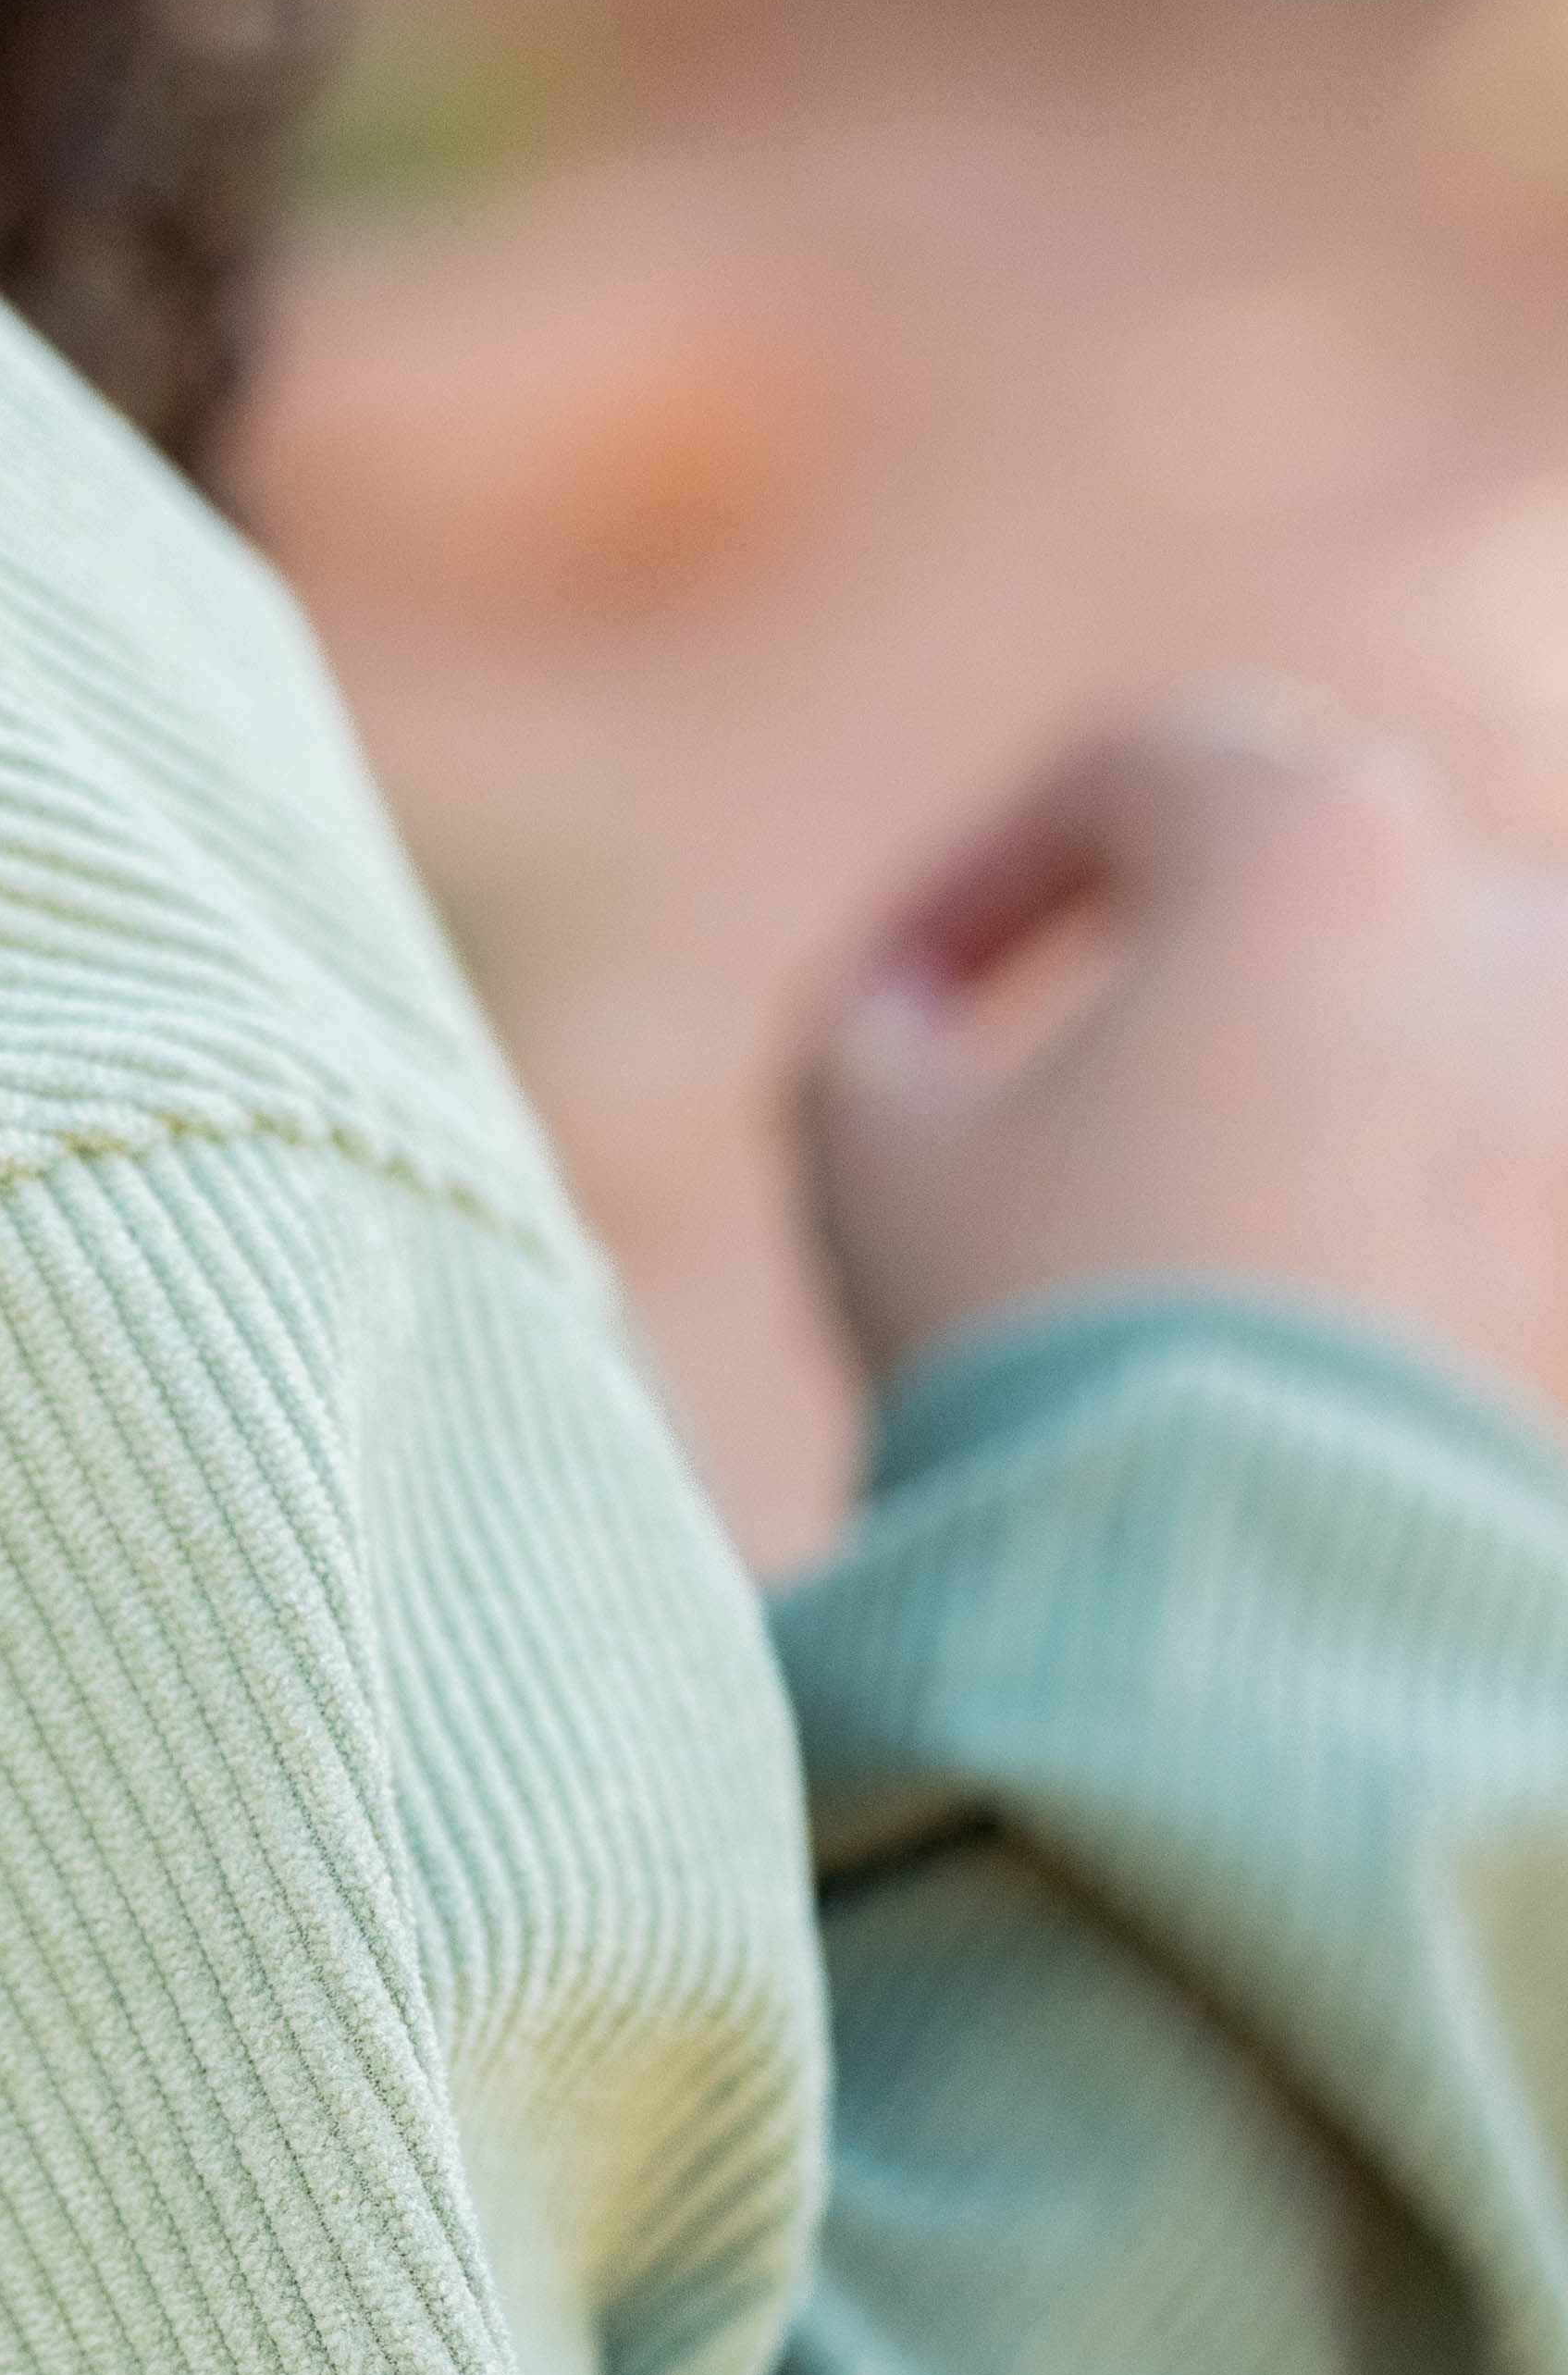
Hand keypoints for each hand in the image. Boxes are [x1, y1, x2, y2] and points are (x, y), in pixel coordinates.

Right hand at [802, 684, 1567, 1425]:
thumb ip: (869, 1038)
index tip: (901, 1010)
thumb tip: (901, 1026)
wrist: (1259, 1601)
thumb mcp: (871, 1159)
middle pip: (1320, 901)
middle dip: (1191, 994)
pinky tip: (1297, 1375)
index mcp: (1307, 839)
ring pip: (1435, 1058)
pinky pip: (1504, 1214)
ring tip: (1199, 1283)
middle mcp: (1501, 921)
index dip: (988, 877)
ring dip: (1320, 1124)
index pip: (1144, 773)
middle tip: (1066, 1140)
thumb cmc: (1052, 1335)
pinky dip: (1410, 1257)